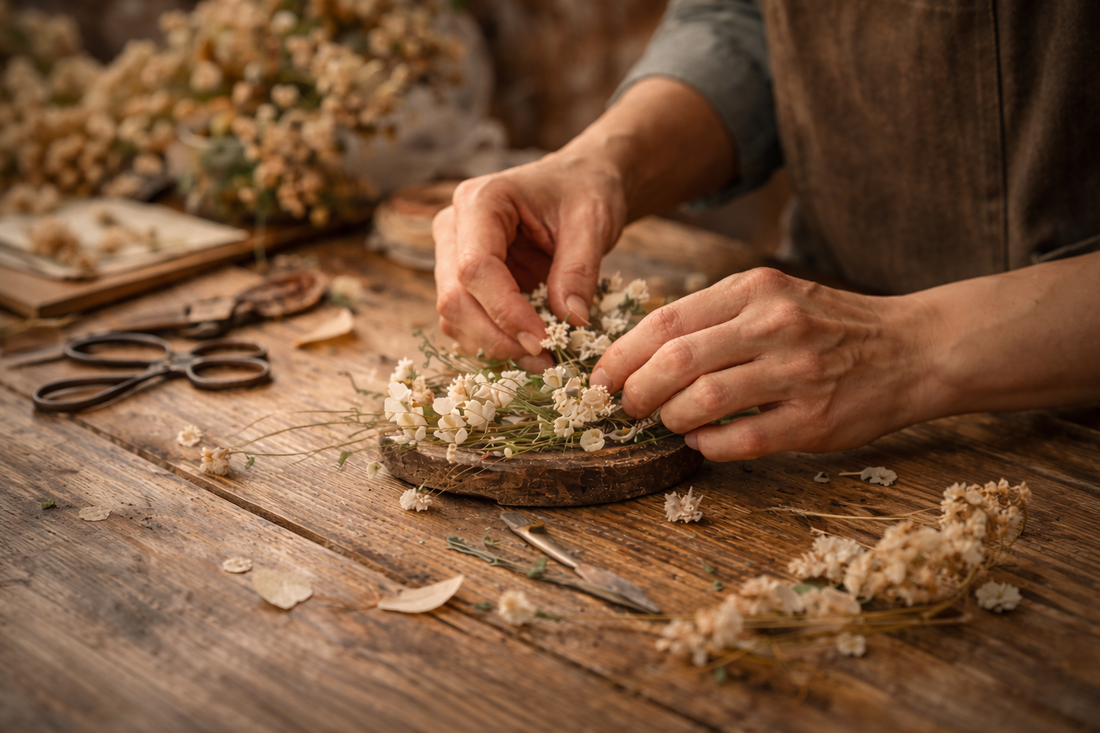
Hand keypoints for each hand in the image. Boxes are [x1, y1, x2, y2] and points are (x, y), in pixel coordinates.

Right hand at [433, 152, 626, 372]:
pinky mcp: (463, 281)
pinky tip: (529, 350)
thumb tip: (570, 322)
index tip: (544, 341)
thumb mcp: (592, 222)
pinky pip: (465, 322)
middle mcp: (454, 227)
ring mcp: (452, 255)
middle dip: (496, 337)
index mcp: (480, 201)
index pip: (475, 268)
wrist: (577, 185)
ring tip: (542, 360)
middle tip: (543, 360)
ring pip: (453, 316)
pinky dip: (493, 342)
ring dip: (493, 346)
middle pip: (454, 297)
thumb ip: (579, 270)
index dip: (506, 312)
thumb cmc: (583, 192)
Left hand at [590, 268, 935, 460]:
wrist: (913, 348)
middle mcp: (774, 325)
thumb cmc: (830, 325)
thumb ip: (715, 315)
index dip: (622, 354)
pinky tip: (701, 442)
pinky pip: (742, 440)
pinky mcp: (814, 420)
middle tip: (625, 407)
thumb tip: (644, 350)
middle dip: (636, 391)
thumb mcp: (773, 296)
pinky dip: (709, 445)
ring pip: (703, 401)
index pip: (665, 321)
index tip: (603, 377)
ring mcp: (796, 373)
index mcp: (755, 290)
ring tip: (666, 422)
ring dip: (670, 419)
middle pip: (676, 361)